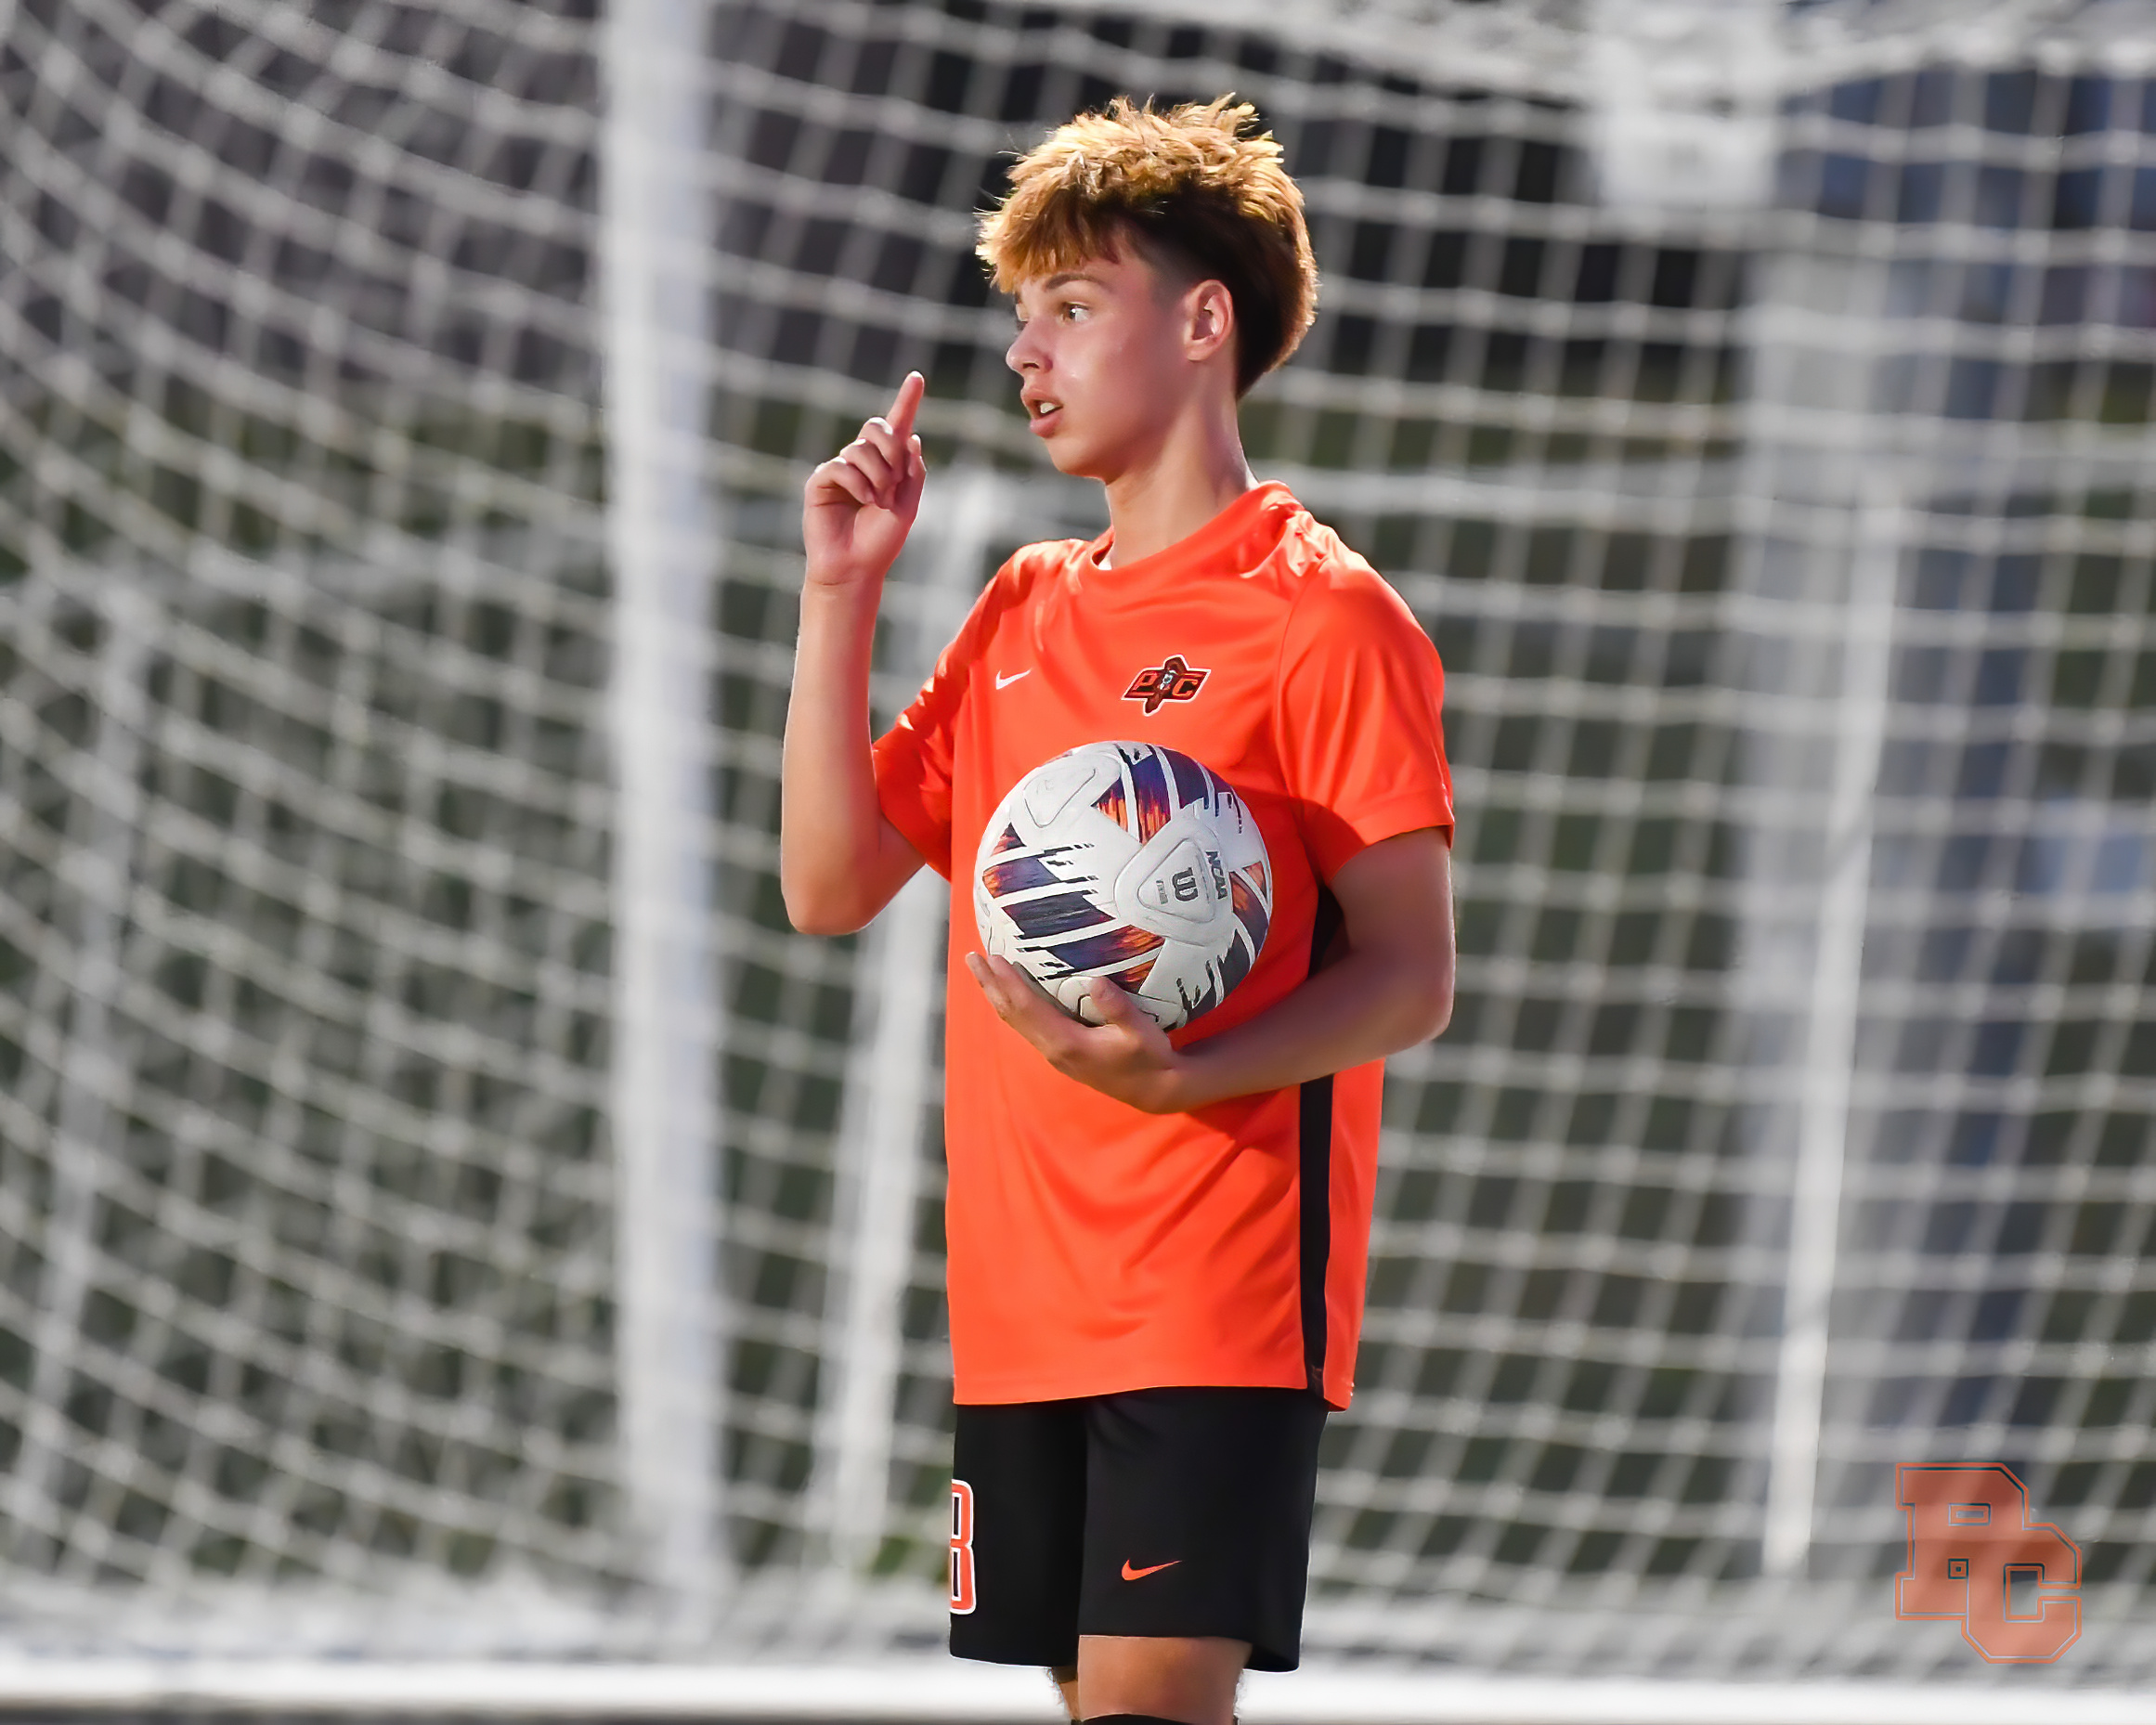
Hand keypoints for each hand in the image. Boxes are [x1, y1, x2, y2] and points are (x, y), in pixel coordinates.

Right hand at [803, 372, 925, 590]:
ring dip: (878, 475)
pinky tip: (865, 502)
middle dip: (892, 449)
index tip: (917, 377)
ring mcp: (839, 469)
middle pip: (877, 427)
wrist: (856, 567)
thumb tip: (911, 436)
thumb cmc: (882, 540)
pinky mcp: (820, 480)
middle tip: (896, 480)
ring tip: (879, 501)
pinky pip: (841, 466)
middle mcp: (861, 461)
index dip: (907, 401)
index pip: (897, 426)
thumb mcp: (908, 504)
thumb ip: (913, 471)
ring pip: (860, 449)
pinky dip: (859, 483)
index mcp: (887, 464)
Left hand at [965, 952, 1186, 1113]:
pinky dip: (1013, 1005)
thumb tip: (1095, 981)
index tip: (993, 957)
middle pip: (1011, 1014)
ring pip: (1016, 1021)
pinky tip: (1011, 992)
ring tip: (984, 970)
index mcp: (1067, 1042)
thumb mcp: (1140, 1032)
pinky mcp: (1060, 1052)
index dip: (1008, 982)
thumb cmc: (1149, 1057)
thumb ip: (1118, 1008)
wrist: (1154, 1089)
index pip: (1028, 1007)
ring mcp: (1054, 1053)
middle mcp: (1052, 1049)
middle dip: (991, 985)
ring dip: (997, 994)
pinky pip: (1026, 1024)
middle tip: (971, 957)